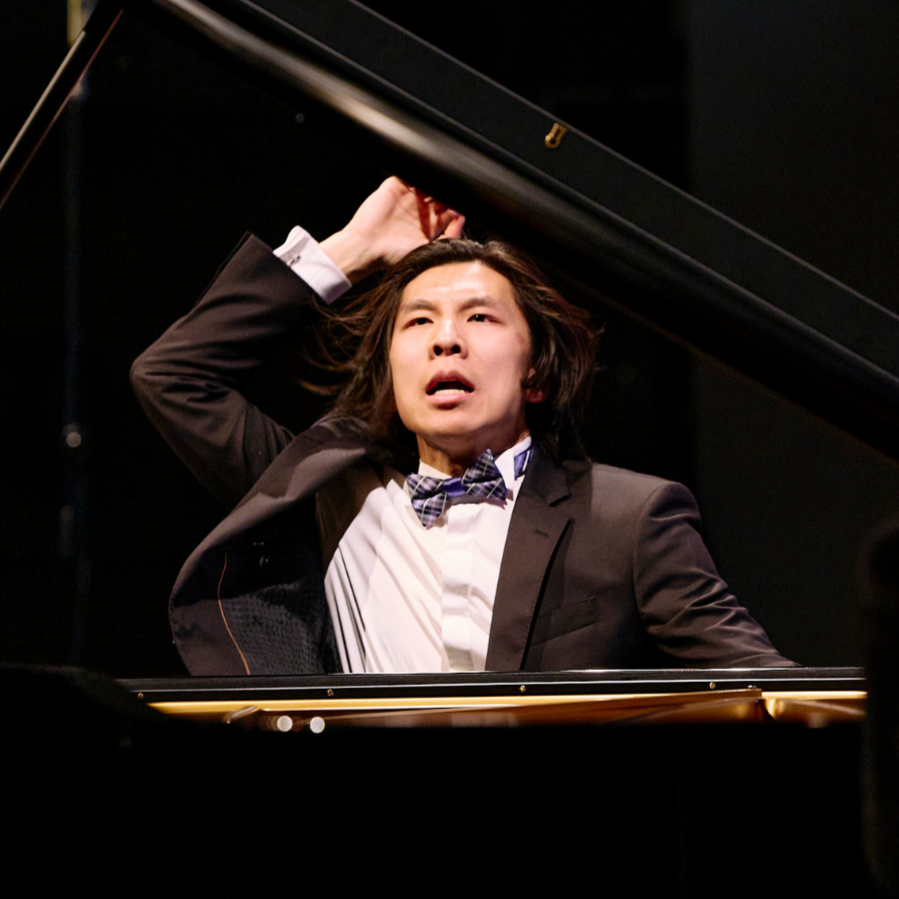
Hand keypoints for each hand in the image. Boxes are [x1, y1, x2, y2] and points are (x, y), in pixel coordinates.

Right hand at [320, 177, 464, 283]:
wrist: (366, 247)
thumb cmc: (393, 255)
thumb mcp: (427, 251)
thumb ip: (449, 238)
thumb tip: (462, 219)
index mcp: (430, 227)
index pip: (451, 210)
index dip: (458, 206)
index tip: (463, 204)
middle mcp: (420, 211)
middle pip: (441, 194)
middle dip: (449, 190)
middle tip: (455, 188)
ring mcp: (408, 198)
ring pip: (428, 182)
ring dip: (436, 179)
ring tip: (442, 179)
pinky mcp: (396, 186)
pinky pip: (410, 173)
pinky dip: (418, 169)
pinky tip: (425, 172)